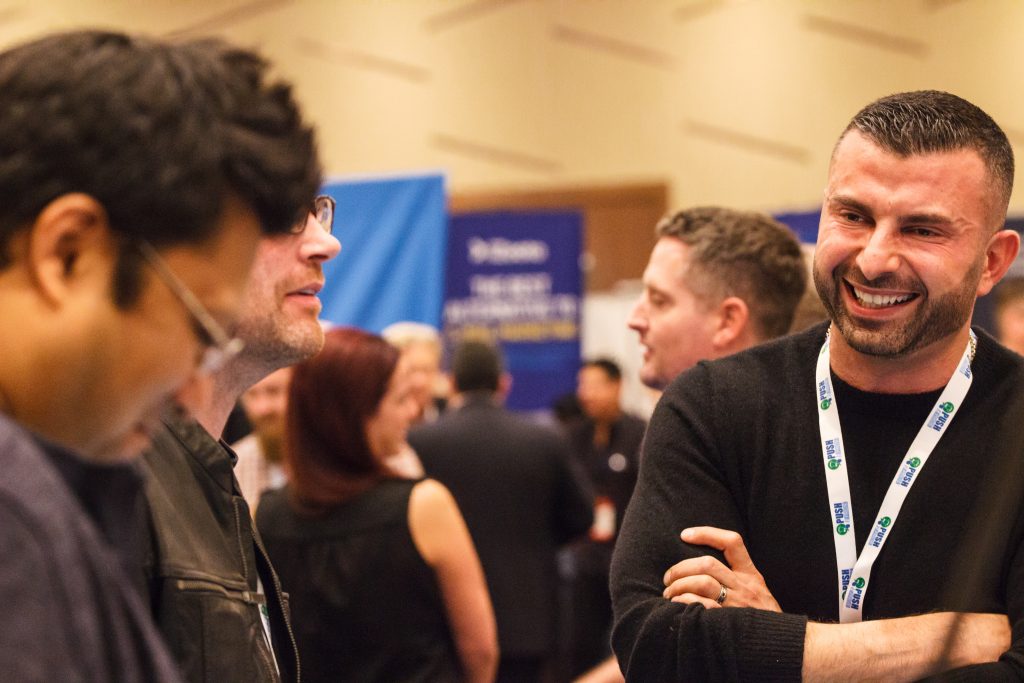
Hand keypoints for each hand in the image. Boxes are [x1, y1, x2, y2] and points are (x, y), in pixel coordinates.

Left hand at [662, 526, 780, 611]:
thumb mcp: (757, 594)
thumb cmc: (764, 621)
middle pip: (707, 564)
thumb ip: (737, 581)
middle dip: (681, 568)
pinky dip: (685, 602)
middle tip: (668, 578)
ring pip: (703, 582)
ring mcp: (738, 604)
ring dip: (679, 586)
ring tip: (669, 594)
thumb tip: (701, 570)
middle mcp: (745, 586)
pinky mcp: (730, 621)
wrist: (786, 647)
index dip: (707, 534)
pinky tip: (676, 606)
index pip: (731, 542)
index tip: (684, 534)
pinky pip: (703, 606)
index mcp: (751, 576)